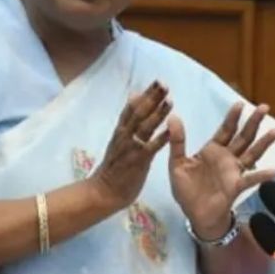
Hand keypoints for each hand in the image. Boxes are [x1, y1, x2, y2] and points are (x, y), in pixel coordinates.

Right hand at [89, 81, 171, 210]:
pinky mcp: (138, 161)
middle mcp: (125, 136)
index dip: (145, 94)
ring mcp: (131, 148)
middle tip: (163, 83)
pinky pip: (150, 147)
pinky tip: (170, 129)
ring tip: (169, 100)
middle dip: (151, 98)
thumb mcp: (118, 142)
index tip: (157, 81)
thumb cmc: (114, 169)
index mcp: (121, 131)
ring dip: (157, 113)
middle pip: (138, 113)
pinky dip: (160, 138)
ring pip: (144, 127)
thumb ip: (127, 123)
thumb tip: (133, 100)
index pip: (132, 108)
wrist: (104, 192)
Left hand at [167, 102, 274, 237]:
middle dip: (253, 122)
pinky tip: (273, 171)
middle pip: (243, 137)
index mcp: (212, 150)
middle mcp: (226, 158)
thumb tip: (173, 117)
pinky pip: (250, 180)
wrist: (194, 213)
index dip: (233, 117)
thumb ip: (177, 142)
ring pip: (252, 153)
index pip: (225, 130)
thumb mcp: (176, 164)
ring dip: (264, 143)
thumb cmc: (187, 189)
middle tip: (264, 107)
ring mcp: (234, 171)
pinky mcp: (236, 186)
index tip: (240, 104)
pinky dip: (261, 176)